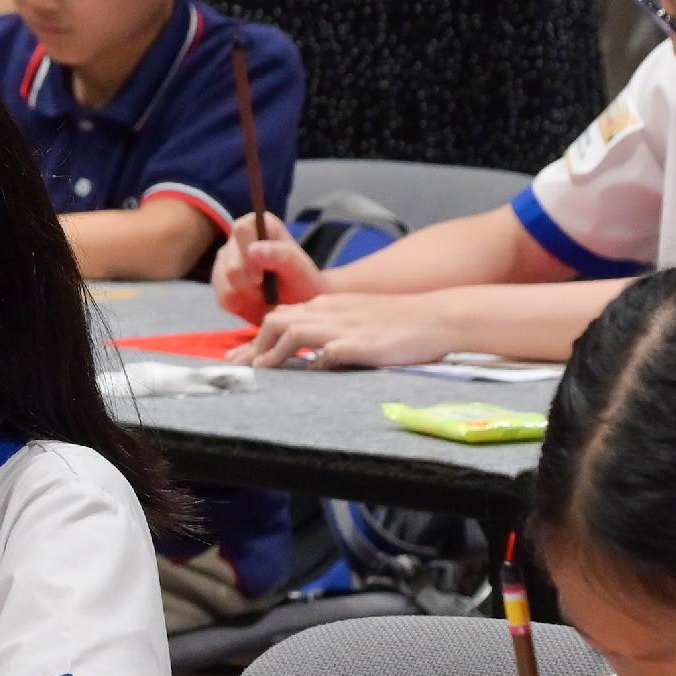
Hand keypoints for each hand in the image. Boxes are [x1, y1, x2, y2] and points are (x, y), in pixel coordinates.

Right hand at [211, 210, 323, 321]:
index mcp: (260, 224)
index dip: (247, 253)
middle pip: (228, 259)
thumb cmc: (304, 283)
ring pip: (222, 280)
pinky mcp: (221, 280)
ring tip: (264, 298)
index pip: (241, 229)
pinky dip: (240, 306)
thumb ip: (282, 255)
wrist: (301, 305)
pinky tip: (256, 304)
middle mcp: (239, 238)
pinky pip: (222, 297)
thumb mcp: (301, 270)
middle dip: (246, 283)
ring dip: (244, 296)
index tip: (260, 277)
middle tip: (266, 294)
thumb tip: (253, 249)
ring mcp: (227, 259)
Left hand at [241, 289, 467, 370]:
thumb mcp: (360, 316)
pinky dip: (312, 361)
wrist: (439, 316)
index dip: (258, 336)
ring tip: (258, 370)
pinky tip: (305, 371)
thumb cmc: (403, 320)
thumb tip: (315, 353)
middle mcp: (331, 312)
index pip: (283, 315)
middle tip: (237, 366)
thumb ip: (335, 328)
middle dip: (253, 344)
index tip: (241, 356)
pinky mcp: (361, 344)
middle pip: (278, 321)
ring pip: (293, 331)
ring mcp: (345, 327)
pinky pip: (328, 352)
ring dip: (271, 352)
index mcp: (330, 304)